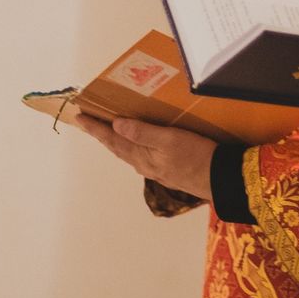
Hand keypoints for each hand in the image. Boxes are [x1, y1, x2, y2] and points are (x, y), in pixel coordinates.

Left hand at [75, 115, 215, 200]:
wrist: (219, 179)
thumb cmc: (196, 156)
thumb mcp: (169, 139)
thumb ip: (142, 132)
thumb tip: (116, 125)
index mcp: (141, 156)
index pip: (112, 139)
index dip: (95, 128)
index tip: (79, 117)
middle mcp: (144, 164)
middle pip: (116, 147)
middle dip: (101, 134)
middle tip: (87, 122)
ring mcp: (155, 169)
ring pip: (128, 152)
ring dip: (115, 140)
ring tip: (106, 130)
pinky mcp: (167, 170)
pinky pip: (140, 155)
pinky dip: (131, 145)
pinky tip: (136, 143)